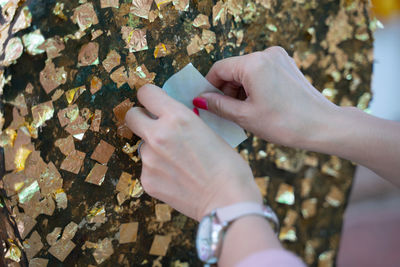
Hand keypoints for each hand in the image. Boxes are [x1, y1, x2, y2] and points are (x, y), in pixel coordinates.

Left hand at [125, 85, 261, 220]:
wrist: (228, 201)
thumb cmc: (228, 166)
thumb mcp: (209, 131)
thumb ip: (185, 122)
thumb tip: (173, 119)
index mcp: (177, 117)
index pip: (146, 93)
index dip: (150, 97)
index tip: (154, 103)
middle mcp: (158, 135)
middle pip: (132, 116)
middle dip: (141, 118)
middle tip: (155, 126)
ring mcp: (149, 159)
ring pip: (142, 145)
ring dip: (154, 148)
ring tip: (177, 162)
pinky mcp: (147, 180)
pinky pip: (147, 168)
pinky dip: (158, 170)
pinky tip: (176, 178)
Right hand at [193, 46, 338, 148]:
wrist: (323, 126)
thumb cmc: (285, 123)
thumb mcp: (245, 116)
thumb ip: (218, 105)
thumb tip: (200, 100)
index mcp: (254, 63)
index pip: (219, 69)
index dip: (209, 87)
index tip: (206, 104)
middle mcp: (266, 54)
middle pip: (233, 70)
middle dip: (226, 90)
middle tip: (225, 113)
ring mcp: (279, 58)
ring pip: (246, 72)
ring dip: (240, 90)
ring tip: (243, 113)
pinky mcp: (286, 65)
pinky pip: (260, 73)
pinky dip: (253, 87)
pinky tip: (257, 105)